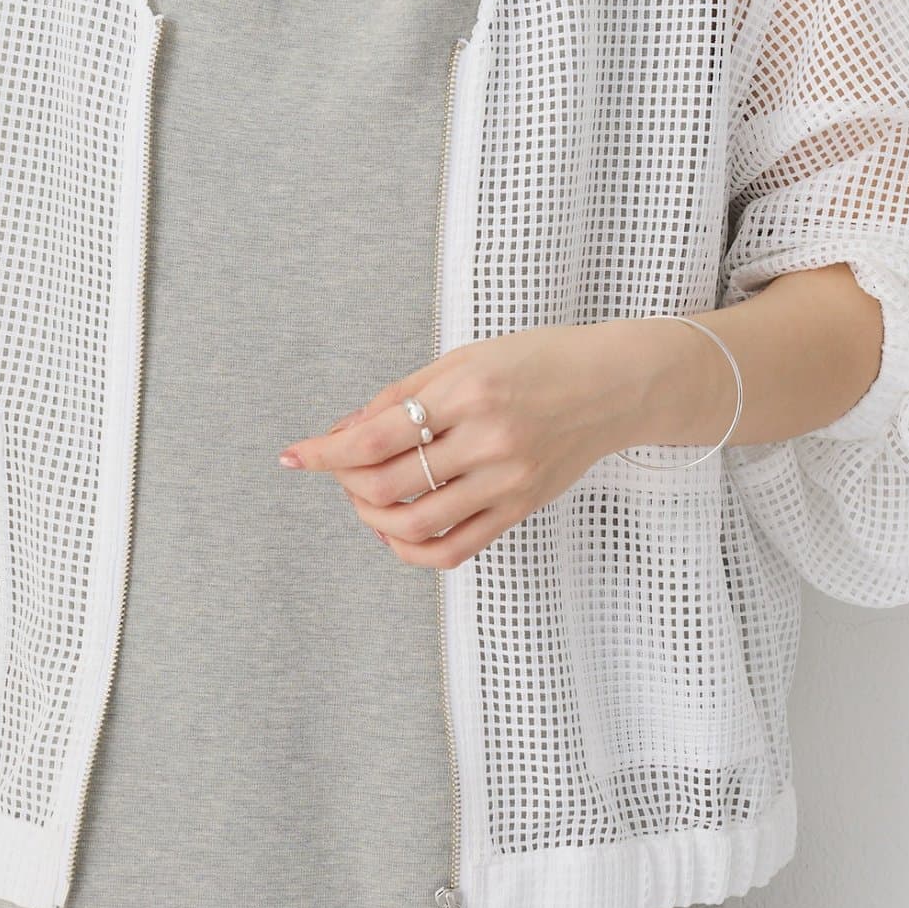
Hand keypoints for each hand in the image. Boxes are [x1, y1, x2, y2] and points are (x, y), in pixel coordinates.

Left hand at [277, 321, 672, 568]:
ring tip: (367, 499)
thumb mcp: (464, 359)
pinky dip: (411, 548)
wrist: (614, 385)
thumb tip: (342, 431)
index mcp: (466, 391)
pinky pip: (453, 549)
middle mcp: (486, 439)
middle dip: (346, 483)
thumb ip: (400, 396)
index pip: (374, 437)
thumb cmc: (537, 362)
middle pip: (386, 485)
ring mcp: (505, 480)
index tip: (294, 457)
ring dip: (372, 518)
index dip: (325, 452)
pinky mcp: (519, 508)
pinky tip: (396, 530)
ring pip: (413, 526)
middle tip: (339, 471)